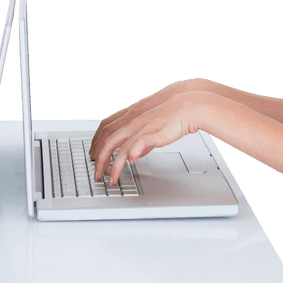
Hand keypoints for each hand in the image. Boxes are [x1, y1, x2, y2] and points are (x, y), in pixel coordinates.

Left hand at [91, 92, 206, 183]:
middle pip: (107, 139)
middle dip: (99, 157)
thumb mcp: (151, 124)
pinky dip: (131, 153)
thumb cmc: (172, 114)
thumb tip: (134, 154)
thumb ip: (141, 139)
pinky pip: (138, 143)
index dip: (96, 141)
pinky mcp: (154, 133)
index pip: (105, 127)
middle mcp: (133, 121)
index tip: (92, 153)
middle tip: (97, 171)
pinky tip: (130, 163)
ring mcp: (142, 126)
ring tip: (111, 177)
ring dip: (112, 164)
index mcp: (130, 115)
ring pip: (119, 146)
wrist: (189, 105)